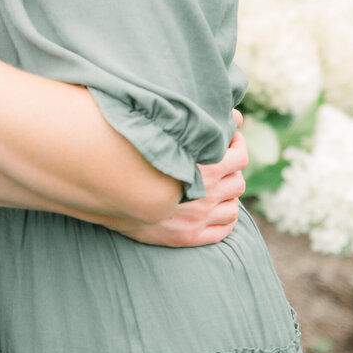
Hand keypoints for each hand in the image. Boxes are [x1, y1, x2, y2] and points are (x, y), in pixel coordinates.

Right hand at [124, 124, 246, 247]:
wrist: (112, 194)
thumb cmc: (139, 158)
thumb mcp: (171, 137)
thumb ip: (203, 126)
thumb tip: (237, 115)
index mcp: (204, 169)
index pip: (240, 158)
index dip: (237, 147)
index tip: (229, 142)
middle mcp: (205, 196)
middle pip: (239, 183)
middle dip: (233, 172)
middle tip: (221, 166)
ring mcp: (198, 219)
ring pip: (234, 209)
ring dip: (229, 198)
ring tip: (218, 189)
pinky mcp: (190, 237)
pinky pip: (224, 231)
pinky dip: (224, 221)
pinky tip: (214, 212)